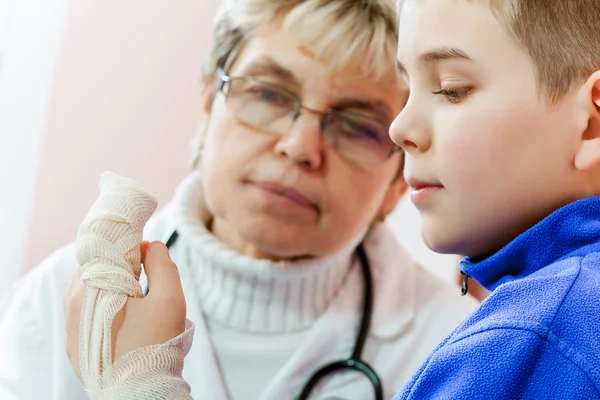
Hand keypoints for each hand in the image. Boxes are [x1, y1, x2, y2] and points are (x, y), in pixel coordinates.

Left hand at [64, 241, 186, 380]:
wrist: (140, 392)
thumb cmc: (155, 344)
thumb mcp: (168, 297)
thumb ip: (162, 264)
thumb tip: (151, 246)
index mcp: (91, 287)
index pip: (106, 251)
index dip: (130, 249)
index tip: (148, 256)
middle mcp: (73, 304)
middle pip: (97, 271)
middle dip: (121, 269)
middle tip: (146, 279)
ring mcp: (71, 328)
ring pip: (91, 293)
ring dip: (112, 289)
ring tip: (138, 302)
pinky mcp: (75, 346)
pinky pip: (87, 316)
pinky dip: (105, 310)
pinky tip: (126, 322)